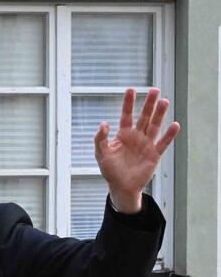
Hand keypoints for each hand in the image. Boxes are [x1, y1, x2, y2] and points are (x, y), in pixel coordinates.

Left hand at [94, 87, 178, 214]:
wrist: (121, 186)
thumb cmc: (110, 170)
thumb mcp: (101, 153)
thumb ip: (100, 139)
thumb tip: (104, 124)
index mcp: (123, 134)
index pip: (126, 115)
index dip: (128, 103)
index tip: (131, 90)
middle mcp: (136, 136)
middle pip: (144, 117)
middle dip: (148, 104)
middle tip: (154, 90)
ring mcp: (146, 144)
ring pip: (154, 126)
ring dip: (160, 114)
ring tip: (165, 101)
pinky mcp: (154, 154)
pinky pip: (163, 143)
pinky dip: (169, 135)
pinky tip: (175, 125)